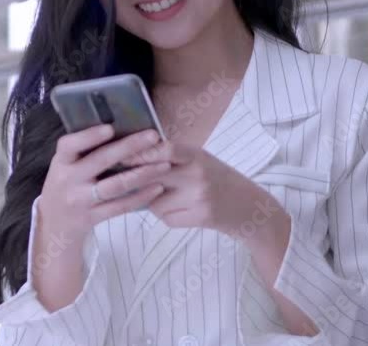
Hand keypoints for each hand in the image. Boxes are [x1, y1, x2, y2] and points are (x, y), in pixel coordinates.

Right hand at [37, 125, 169, 239]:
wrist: (56, 224)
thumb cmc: (67, 185)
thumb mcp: (65, 166)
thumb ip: (83, 151)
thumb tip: (119, 127)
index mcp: (61, 162)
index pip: (69, 145)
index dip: (89, 136)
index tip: (110, 128)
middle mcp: (68, 180)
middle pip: (101, 160)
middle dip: (129, 147)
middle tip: (153, 136)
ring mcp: (81, 200)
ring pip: (115, 185)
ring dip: (142, 174)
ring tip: (164, 165)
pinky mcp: (93, 217)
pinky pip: (120, 206)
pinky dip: (140, 197)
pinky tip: (157, 188)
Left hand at [124, 141, 282, 235]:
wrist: (249, 206)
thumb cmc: (216, 179)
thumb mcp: (198, 160)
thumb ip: (170, 157)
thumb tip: (127, 158)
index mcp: (195, 154)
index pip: (163, 149)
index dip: (139, 152)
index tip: (118, 154)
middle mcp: (198, 172)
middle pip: (153, 176)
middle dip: (133, 179)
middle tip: (117, 180)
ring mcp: (200, 195)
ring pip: (155, 201)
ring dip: (152, 202)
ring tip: (168, 198)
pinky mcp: (202, 216)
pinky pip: (166, 218)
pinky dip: (166, 216)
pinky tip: (181, 211)